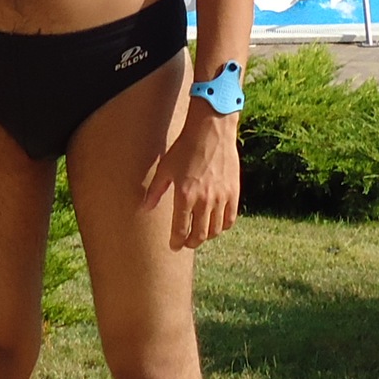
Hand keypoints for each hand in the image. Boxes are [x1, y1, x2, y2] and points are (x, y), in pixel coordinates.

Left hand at [141, 103, 240, 249]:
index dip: (177, 242)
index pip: (181, 230)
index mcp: (184, 196)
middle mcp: (204, 201)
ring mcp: (221, 198)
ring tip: (200, 234)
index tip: (174, 246)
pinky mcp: (234, 193)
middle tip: (186, 242)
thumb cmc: (185, 148)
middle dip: (191, 243)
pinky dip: (223, 226)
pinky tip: (216, 224)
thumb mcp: (165, 168)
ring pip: (216, 230)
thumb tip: (144, 208)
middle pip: (199, 235)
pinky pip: (230, 219)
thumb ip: (155, 191)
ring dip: (207, 236)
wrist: (211, 132)